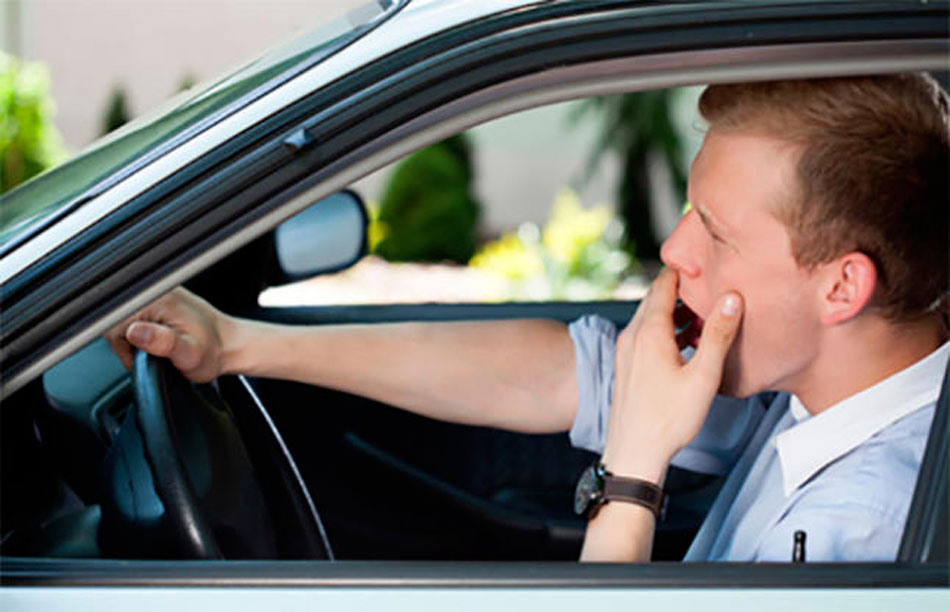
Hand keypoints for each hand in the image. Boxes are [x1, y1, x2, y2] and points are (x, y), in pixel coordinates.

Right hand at [104, 287, 234, 382]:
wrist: (228, 345)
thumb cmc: (212, 352)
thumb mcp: (189, 354)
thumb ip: (162, 343)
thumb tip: (134, 332)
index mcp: (159, 300)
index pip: (112, 319)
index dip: (122, 344)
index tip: (141, 354)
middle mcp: (156, 291)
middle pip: (112, 319)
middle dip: (126, 343)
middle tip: (153, 354)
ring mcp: (156, 294)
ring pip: (120, 320)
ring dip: (132, 339)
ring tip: (158, 347)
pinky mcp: (156, 300)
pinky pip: (131, 317)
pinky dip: (138, 333)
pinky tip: (157, 340)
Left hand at [602, 268, 742, 483]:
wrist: (633, 453)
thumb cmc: (668, 420)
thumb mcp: (702, 376)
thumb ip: (717, 334)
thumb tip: (732, 297)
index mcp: (648, 331)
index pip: (663, 284)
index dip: (683, 269)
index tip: (703, 258)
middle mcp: (631, 335)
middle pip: (655, 298)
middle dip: (680, 288)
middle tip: (708, 281)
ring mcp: (625, 350)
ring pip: (649, 317)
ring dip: (673, 311)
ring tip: (702, 312)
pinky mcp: (625, 365)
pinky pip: (644, 335)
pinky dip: (664, 329)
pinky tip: (683, 342)